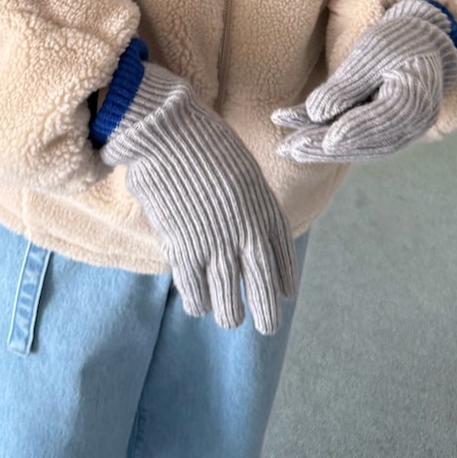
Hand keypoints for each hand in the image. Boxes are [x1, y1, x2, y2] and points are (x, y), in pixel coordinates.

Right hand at [101, 63, 297, 334]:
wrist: (170, 132)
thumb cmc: (205, 143)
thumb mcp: (243, 170)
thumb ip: (250, 204)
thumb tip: (249, 230)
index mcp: (266, 212)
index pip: (283, 262)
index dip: (284, 281)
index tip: (286, 295)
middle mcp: (246, 237)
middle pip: (263, 293)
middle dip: (266, 314)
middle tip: (267, 325)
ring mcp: (215, 248)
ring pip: (229, 307)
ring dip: (229, 312)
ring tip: (227, 314)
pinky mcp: (184, 253)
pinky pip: (195, 296)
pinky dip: (198, 302)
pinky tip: (198, 301)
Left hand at [272, 0, 456, 161]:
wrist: (421, 42)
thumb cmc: (399, 40)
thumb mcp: (373, 52)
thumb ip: (348, 84)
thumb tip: (316, 113)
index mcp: (418, 101)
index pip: (384, 121)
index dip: (355, 131)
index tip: (327, 141)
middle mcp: (412, 125)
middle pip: (365, 141)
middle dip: (325, 145)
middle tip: (291, 148)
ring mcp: (398, 132)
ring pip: (356, 144)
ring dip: (320, 146)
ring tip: (287, 148)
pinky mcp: (382, 129)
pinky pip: (352, 136)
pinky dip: (325, 135)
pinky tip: (297, 134)